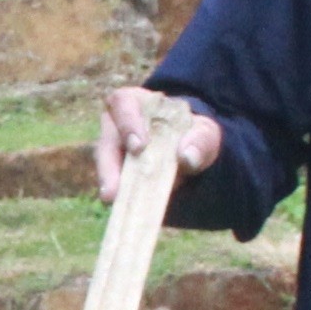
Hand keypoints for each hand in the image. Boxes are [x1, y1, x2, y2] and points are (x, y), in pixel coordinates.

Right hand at [95, 85, 217, 196]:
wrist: (190, 152)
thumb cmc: (193, 134)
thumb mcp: (205, 133)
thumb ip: (200, 141)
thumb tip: (186, 157)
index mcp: (137, 102)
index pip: (123, 104)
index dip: (127, 124)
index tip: (138, 147)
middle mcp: (118, 124)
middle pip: (106, 140)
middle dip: (108, 166)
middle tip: (112, 190)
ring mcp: (114, 150)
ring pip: (105, 164)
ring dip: (109, 183)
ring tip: (112, 201)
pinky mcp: (115, 172)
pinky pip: (113, 183)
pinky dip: (119, 195)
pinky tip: (123, 207)